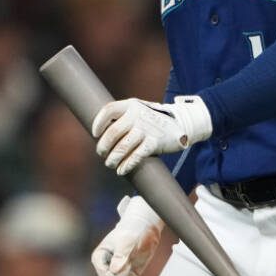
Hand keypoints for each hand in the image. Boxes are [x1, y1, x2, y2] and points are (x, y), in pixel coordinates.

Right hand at [91, 195, 164, 275]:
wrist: (145, 227)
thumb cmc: (132, 230)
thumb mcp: (127, 241)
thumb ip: (121, 256)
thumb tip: (115, 271)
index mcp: (100, 257)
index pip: (104, 275)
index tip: (125, 273)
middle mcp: (106, 267)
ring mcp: (117, 272)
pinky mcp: (128, 275)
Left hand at [92, 96, 212, 175]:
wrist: (180, 124)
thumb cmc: (152, 121)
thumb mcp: (138, 112)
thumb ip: (122, 118)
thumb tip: (101, 135)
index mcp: (130, 105)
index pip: (108, 111)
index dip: (98, 123)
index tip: (95, 134)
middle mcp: (137, 115)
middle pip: (112, 132)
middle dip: (103, 147)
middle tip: (102, 154)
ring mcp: (146, 128)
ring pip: (122, 147)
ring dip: (113, 159)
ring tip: (111, 164)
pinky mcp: (154, 142)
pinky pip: (136, 156)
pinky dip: (126, 165)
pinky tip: (122, 170)